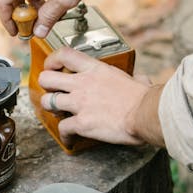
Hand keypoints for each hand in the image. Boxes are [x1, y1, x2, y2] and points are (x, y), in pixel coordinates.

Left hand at [39, 47, 164, 147]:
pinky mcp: (81, 123)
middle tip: (52, 92)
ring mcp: (79, 103)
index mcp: (96, 70)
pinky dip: (64, 135)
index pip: (64, 54)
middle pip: (47, 78)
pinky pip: (62, 128)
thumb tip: (142, 80)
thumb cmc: (144, 99)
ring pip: (47, 102)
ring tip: (58, 113)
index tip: (52, 67)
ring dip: (50, 109)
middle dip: (46, 86)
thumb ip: (134, 78)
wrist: (145, 114)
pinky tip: (70, 138)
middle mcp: (83, 84)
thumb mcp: (136, 80)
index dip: (52, 60)